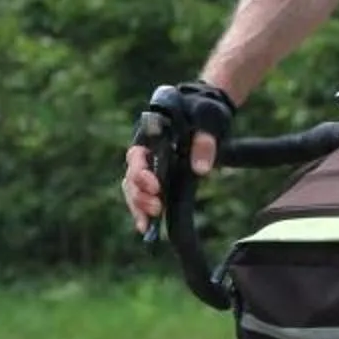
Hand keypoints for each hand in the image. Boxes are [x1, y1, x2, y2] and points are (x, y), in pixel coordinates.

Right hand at [123, 80, 233, 232]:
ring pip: (133, 189)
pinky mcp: (158, 176)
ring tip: (147, 225)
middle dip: (140, 195)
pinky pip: (144, 195)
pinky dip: (143, 210)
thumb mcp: (208, 122)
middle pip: (131, 177)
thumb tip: (200, 170)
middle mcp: (144, 151)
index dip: (142, 173)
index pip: (137, 156)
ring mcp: (149, 165)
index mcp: (149, 134)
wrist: (206, 111)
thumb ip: (204, 143)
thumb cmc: (203, 112)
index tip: (156, 187)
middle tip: (156, 208)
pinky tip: (147, 227)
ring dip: (138, 207)